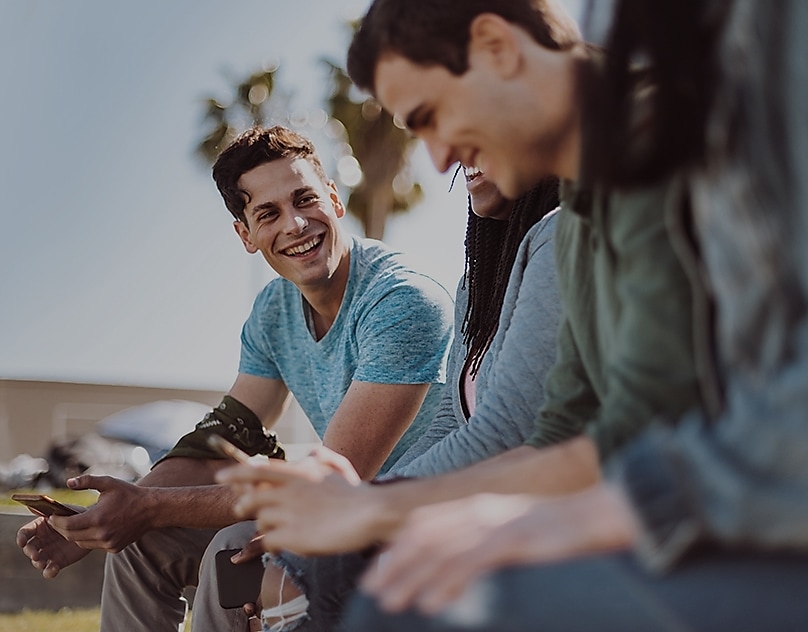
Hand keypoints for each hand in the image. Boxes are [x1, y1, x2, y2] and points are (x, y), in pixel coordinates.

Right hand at [16, 516, 90, 577]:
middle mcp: (41, 540)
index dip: (21, 537)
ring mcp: (48, 552)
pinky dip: (49, 572)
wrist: (93, 527)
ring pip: (37, 560)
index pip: (25, 532)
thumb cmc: (78, 515)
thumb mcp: (66, 511)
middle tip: (36, 555)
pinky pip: (49, 570)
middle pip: (29, 548)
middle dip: (30, 552)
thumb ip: (51, 512)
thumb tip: (32, 507)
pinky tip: (53, 570)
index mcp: (40, 526)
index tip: (21, 542)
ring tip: (43, 563)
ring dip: (38, 563)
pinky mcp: (58, 562)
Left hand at [47, 474, 154, 552]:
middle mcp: (101, 534)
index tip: (51, 516)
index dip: (56, 521)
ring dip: (74, 535)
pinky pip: (93, 546)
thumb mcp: (109, 483)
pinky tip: (90, 529)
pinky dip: (88, 539)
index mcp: (98, 518)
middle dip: (61, 528)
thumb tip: (68, 482)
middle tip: (57, 521)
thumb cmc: (129, 494)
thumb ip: (87, 481)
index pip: (67, 525)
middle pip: (70, 536)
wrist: (152, 509)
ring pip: (80, 543)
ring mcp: (108, 543)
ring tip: (72, 524)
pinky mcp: (114, 548)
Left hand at [216, 449, 382, 553]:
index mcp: (298, 474)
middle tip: (240, 510)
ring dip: (263, 526)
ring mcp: (291, 514)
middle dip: (242, 505)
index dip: (236, 473)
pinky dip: (272, 544)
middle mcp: (290, 491)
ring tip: (274, 529)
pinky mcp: (294, 536)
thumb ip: (319, 459)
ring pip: (260, 521)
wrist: (370, 513)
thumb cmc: (355, 494)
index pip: (257, 471)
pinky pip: (269, 541)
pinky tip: (281, 545)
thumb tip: (312, 452)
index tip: (222, 475)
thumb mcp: (336, 468)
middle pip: (251, 498)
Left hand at [362, 484, 636, 614]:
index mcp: (475, 507)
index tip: (377, 572)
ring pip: (440, 554)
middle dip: (394, 566)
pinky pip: (471, 563)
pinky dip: (448, 583)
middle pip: (424, 540)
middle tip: (371, 591)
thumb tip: (460, 560)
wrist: (594, 515)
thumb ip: (483, 539)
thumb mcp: (511, 530)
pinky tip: (431, 603)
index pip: (423, 527)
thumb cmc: (554, 528)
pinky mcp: (511, 540)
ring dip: (411, 579)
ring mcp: (493, 525)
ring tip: (390, 603)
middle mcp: (477, 512)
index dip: (396, 549)